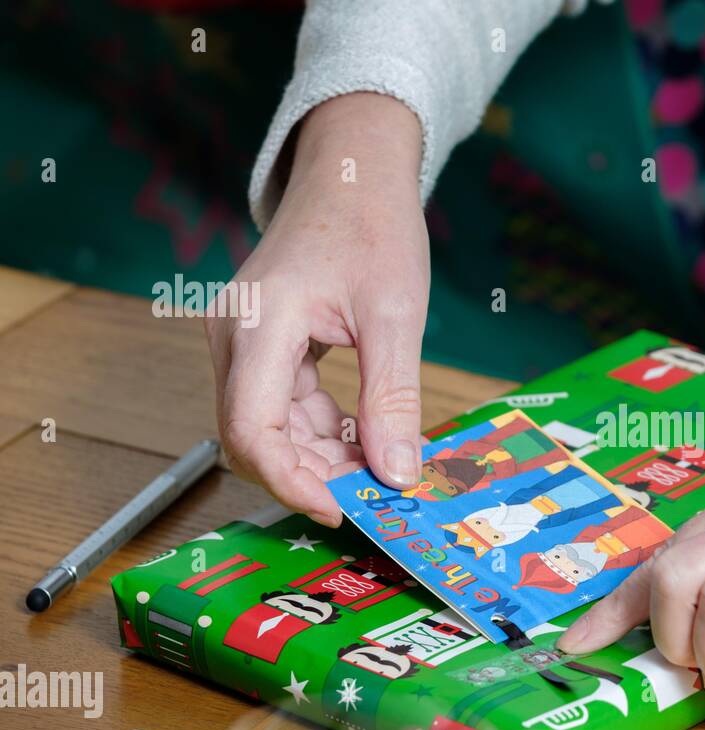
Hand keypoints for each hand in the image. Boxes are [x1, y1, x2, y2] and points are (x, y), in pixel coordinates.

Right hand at [205, 93, 428, 525]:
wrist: (353, 172)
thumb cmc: (374, 226)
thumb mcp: (396, 316)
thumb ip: (392, 399)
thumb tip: (397, 475)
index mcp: (258, 323)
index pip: (251, 428)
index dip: (292, 481)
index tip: (343, 509)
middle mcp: (233, 336)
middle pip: (252, 436)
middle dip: (310, 475)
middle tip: (372, 497)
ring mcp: (240, 340)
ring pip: (266, 426)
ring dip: (317, 457)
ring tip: (376, 470)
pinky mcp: (259, 344)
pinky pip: (279, 405)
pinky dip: (317, 431)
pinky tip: (362, 439)